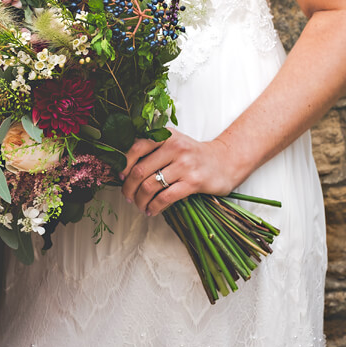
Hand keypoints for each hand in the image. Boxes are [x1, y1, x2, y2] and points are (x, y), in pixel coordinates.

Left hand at [119, 129, 243, 216]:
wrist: (225, 161)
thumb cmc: (192, 154)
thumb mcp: (173, 143)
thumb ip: (152, 150)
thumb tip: (124, 170)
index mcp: (166, 136)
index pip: (136, 148)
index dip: (124, 165)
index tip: (121, 177)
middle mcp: (175, 147)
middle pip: (140, 170)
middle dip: (129, 187)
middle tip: (127, 196)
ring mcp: (185, 165)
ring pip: (150, 186)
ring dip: (140, 200)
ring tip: (139, 205)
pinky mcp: (193, 182)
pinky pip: (165, 197)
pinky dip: (154, 207)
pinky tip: (151, 210)